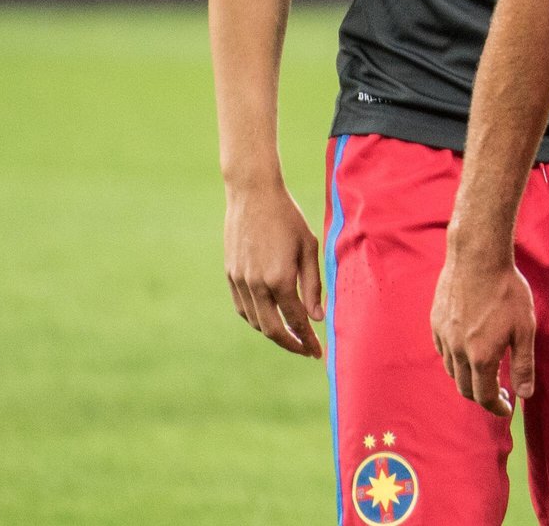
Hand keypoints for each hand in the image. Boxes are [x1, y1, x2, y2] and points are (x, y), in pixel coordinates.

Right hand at [223, 179, 323, 357]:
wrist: (253, 196)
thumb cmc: (288, 219)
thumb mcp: (309, 248)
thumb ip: (313, 285)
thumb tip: (317, 318)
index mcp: (280, 279)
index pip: (296, 321)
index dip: (307, 339)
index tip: (318, 352)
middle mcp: (257, 285)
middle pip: (272, 330)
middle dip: (290, 344)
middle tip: (306, 350)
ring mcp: (240, 281)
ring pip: (255, 321)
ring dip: (273, 333)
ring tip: (291, 335)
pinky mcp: (230, 275)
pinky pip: (242, 308)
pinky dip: (256, 319)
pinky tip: (270, 318)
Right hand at [430, 249, 534, 417]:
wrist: (478, 257)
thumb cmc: (506, 290)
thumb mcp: (525, 328)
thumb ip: (523, 365)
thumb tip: (525, 395)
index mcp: (481, 358)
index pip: (484, 396)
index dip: (497, 407)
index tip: (507, 409)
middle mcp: (458, 352)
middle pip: (465, 388)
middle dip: (482, 396)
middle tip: (499, 393)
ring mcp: (444, 336)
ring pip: (452, 371)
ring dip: (467, 378)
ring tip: (484, 372)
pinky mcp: (436, 322)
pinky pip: (442, 350)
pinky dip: (455, 359)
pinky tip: (467, 350)